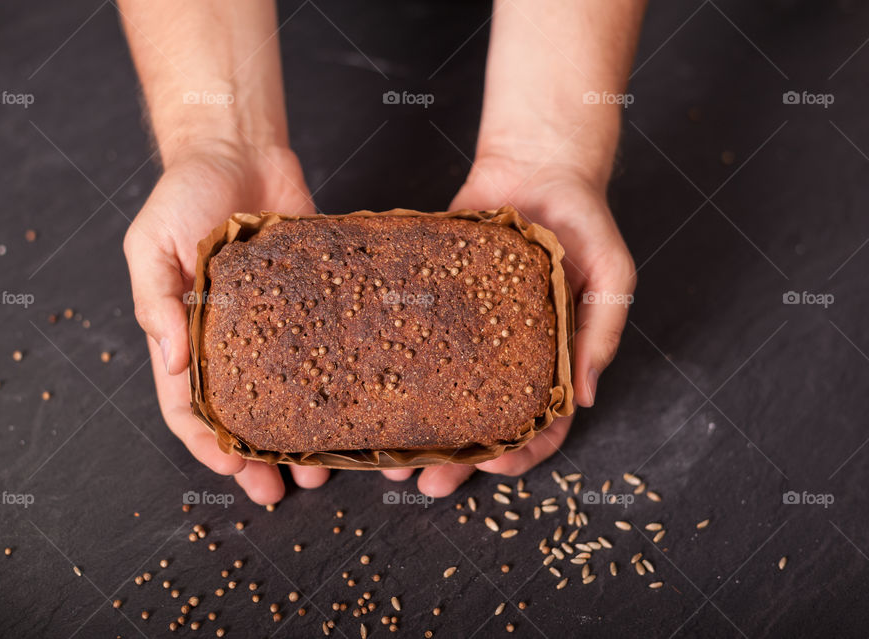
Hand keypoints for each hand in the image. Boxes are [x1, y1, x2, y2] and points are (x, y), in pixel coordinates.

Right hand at [124, 141, 330, 503]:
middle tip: (285, 489)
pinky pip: (326, 349)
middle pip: (243, 414)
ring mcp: (275, 325)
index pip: (188, 406)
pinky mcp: (314, 302)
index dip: (208, 444)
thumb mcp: (151, 244)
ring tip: (325, 466)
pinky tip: (359, 406)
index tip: (235, 469)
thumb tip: (172, 362)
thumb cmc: (184, 192)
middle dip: (260, 456)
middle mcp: (230, 340)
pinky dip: (338, 381)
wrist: (239, 149)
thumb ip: (157, 301)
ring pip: (289, 394)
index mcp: (185, 335)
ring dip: (303, 434)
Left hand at [382, 155, 635, 494]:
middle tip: (428, 483)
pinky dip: (398, 369)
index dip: (522, 453)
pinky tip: (373, 392)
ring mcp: (469, 332)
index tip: (495, 469)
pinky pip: (416, 342)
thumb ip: (601, 332)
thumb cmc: (584, 220)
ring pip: (444, 393)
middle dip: (459, 460)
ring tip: (392, 457)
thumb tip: (584, 396)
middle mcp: (508, 353)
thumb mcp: (611, 274)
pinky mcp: (436, 302)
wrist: (537, 165)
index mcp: (553, 356)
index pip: (542, 422)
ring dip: (422, 430)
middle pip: (484, 420)